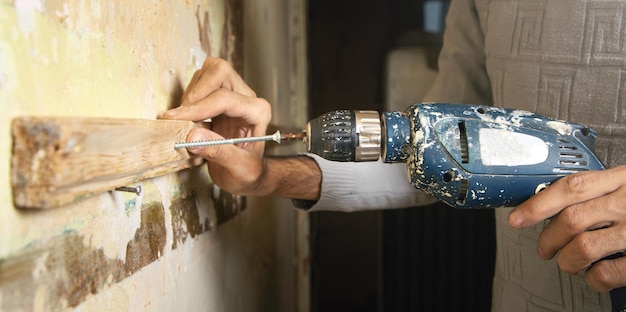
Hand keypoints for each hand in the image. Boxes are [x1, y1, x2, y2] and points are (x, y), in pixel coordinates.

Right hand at [163, 58, 271, 195]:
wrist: (247, 175)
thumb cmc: (248, 173)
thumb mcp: (239, 169)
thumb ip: (219, 152)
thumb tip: (191, 137)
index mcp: (257, 112)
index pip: (224, 98)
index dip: (197, 108)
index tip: (176, 118)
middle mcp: (247, 98)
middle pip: (219, 71)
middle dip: (196, 91)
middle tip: (180, 116)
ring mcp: (233, 94)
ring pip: (207, 73)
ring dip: (191, 95)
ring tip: (187, 121)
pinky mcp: (219, 97)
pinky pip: (200, 84)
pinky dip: (188, 98)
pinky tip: (189, 120)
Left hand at [508, 165, 625, 291]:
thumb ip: (598, 189)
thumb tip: (551, 204)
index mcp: (622, 179)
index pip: (570, 187)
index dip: (537, 204)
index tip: (517, 218)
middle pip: (571, 219)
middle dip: (547, 239)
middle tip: (544, 248)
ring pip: (583, 248)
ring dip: (566, 260)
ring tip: (568, 262)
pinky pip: (608, 273)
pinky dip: (593, 278)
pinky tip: (594, 275)